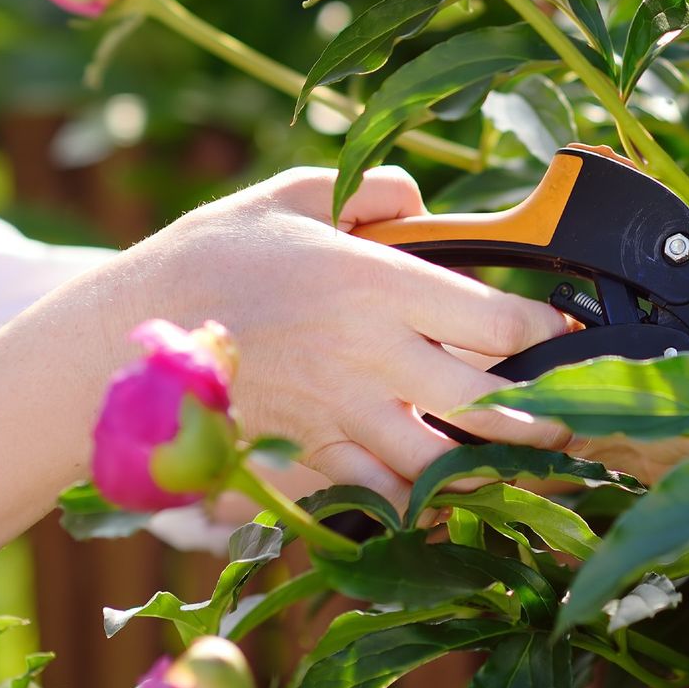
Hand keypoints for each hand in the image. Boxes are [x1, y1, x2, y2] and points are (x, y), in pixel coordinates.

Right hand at [102, 165, 572, 508]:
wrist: (119, 338)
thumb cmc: (210, 256)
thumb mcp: (291, 195)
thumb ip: (368, 191)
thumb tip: (420, 201)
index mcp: (376, 286)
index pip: (494, 321)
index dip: (543, 332)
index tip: (562, 333)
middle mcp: (370, 358)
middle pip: (485, 405)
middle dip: (541, 419)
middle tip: (570, 419)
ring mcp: (340, 418)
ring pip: (441, 463)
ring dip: (488, 467)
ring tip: (522, 464)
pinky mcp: (309, 459)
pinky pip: (379, 492)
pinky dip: (416, 496)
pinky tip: (441, 491)